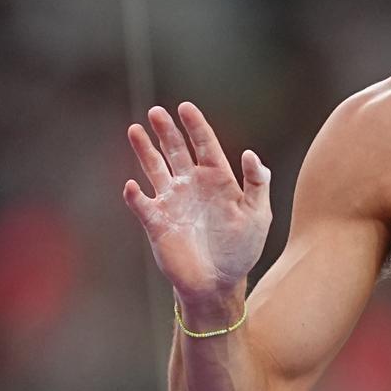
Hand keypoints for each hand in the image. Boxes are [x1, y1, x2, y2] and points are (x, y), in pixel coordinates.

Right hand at [122, 102, 271, 306]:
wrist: (218, 283)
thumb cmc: (241, 249)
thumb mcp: (258, 215)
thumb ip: (257, 184)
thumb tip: (250, 153)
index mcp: (217, 179)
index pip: (205, 145)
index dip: (195, 126)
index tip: (186, 108)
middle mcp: (191, 185)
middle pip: (175, 150)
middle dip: (166, 131)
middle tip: (157, 112)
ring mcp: (172, 201)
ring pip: (154, 168)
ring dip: (144, 150)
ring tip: (136, 129)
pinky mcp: (157, 222)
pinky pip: (141, 204)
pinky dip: (135, 195)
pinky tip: (132, 186)